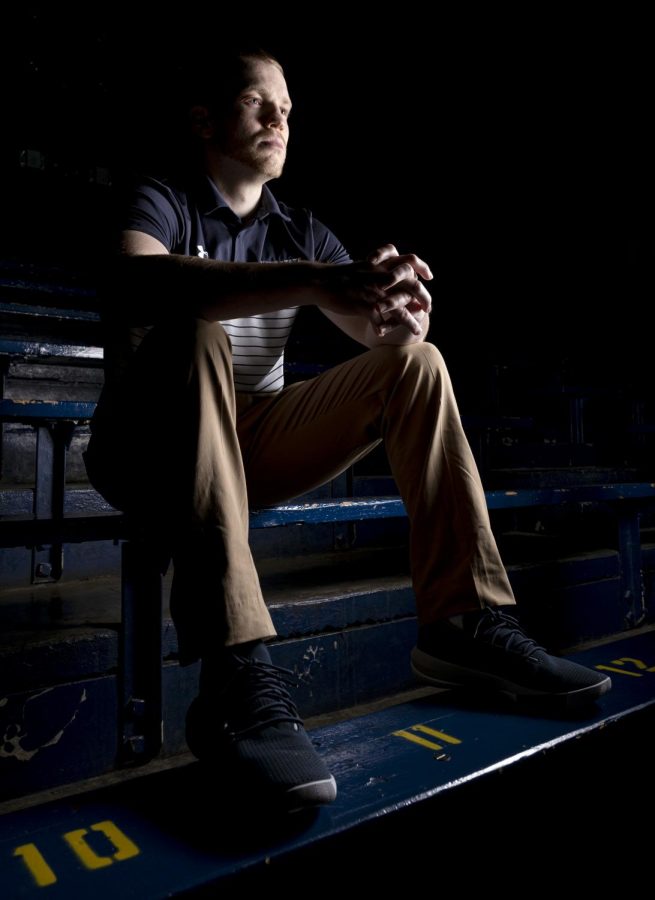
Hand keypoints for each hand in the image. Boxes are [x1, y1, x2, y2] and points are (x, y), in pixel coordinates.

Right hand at [318, 245, 432, 337]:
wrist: (320, 280)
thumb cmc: (339, 276)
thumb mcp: (362, 267)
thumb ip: (378, 269)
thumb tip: (388, 274)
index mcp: (382, 265)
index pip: (409, 262)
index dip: (422, 268)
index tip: (428, 277)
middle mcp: (381, 277)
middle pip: (412, 285)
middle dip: (424, 298)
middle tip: (428, 308)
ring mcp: (374, 292)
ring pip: (400, 307)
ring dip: (411, 321)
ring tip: (418, 330)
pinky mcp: (364, 306)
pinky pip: (381, 320)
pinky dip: (385, 329)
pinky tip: (384, 335)